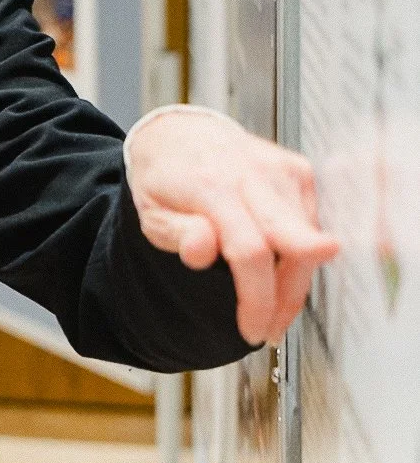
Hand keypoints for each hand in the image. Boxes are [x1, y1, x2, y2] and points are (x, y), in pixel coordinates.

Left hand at [127, 105, 339, 344]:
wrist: (180, 133)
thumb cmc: (163, 179)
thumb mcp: (150, 211)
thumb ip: (177, 233)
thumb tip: (202, 250)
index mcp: (212, 186)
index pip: (249, 250)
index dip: (257, 297)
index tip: (252, 330)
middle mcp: (255, 173)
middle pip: (296, 245)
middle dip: (291, 295)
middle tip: (271, 330)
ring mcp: (283, 170)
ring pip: (308, 241)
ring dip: (293, 282)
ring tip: (269, 308)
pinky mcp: (301, 171)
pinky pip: (311, 226)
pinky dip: (299, 256)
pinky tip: (276, 272)